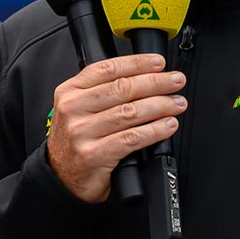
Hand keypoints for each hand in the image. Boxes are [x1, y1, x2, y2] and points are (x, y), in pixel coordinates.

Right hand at [45, 55, 186, 203]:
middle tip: (176, 81)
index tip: (159, 63)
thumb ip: (100, 92)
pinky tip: (168, 125)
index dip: (137, 63)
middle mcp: (73, 109)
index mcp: (69, 92)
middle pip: (121, 88)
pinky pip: (132, 138)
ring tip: (177, 103)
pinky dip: (155, 130)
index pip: (106, 69)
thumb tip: (144, 77)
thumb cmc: (77, 139)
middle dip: (155, 82)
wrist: (62, 176)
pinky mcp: (93, 154)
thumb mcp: (77, 108)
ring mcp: (81, 132)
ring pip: (130, 112)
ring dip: (160, 106)